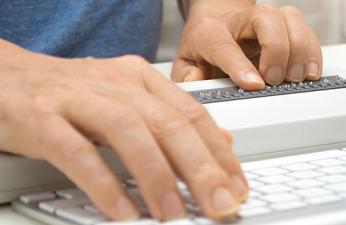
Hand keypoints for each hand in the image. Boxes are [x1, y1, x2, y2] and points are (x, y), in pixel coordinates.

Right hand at [0, 40, 247, 220]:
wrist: (5, 76)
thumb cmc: (69, 94)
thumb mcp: (127, 100)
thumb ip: (171, 120)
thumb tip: (220, 142)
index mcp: (139, 79)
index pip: (192, 114)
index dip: (219, 152)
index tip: (237, 185)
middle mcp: (114, 84)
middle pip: (169, 123)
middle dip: (201, 167)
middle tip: (221, 203)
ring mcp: (77, 98)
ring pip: (128, 132)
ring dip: (157, 175)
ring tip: (174, 214)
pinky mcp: (40, 117)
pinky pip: (77, 151)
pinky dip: (103, 183)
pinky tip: (122, 211)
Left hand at [172, 2, 322, 89]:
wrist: (216, 24)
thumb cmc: (204, 47)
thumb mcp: (186, 64)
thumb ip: (187, 77)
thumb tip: (197, 84)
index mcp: (209, 31)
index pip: (223, 44)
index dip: (239, 65)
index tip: (253, 85)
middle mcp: (240, 20)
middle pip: (265, 18)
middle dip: (276, 50)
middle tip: (275, 80)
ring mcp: (265, 20)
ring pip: (290, 18)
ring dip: (299, 49)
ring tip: (296, 78)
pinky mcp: (285, 26)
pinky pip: (307, 29)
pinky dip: (313, 51)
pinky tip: (310, 72)